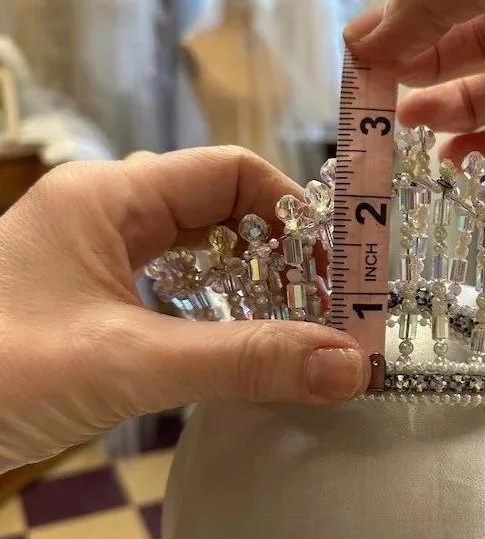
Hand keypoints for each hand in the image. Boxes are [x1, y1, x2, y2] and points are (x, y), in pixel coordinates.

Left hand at [0, 148, 367, 471]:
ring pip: (191, 250)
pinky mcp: (80, 297)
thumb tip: (350, 366)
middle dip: (276, 254)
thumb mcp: (128, 362)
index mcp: (110, 194)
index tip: (337, 270)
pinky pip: (163, 285)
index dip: (293, 212)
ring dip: (243, 285)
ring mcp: (87, 254)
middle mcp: (101, 210)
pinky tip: (230, 349)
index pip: (230, 171)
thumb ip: (242, 360)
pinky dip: (205, 310)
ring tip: (291, 330)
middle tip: (325, 308)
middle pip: (216, 208)